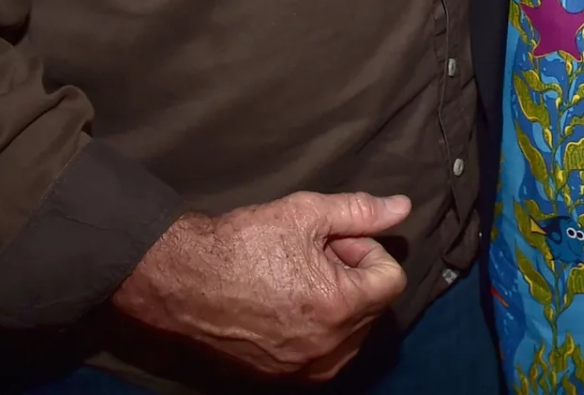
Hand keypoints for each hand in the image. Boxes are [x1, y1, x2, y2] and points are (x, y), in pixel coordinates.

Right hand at [111, 190, 412, 378]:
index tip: (337, 240)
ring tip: (298, 278)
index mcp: (338, 305)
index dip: (368, 251)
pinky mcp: (280, 376)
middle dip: (353, 275)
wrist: (182, 279)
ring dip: (338, 304)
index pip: (392, 280)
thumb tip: (401, 208)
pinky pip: (323, 355)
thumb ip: (360, 212)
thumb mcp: (306, 213)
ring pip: (350, 334)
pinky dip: (317, 329)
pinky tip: (285, 302)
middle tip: (314, 254)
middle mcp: (326, 346)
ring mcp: (302, 367)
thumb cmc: (242, 242)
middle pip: (372, 307)